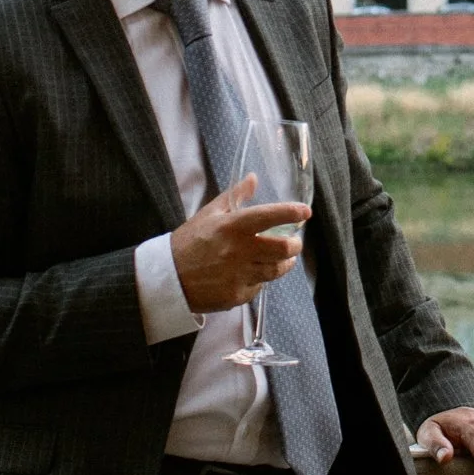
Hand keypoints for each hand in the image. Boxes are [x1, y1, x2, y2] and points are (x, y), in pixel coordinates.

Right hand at [171, 179, 307, 313]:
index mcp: (232, 227)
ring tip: (283, 259)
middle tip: (295, 242)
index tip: (305, 212)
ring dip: (284, 263)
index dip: (292, 213)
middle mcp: (238, 251)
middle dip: (295, 245)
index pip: (270, 216)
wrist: (167, 278)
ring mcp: (238, 276)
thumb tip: (253, 178)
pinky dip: (260, 279)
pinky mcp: (236, 296)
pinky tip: (254, 273)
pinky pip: (258, 287)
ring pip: (276, 270)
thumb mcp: (209, 213)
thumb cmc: (189, 241)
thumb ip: (235, 196)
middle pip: (283, 249)